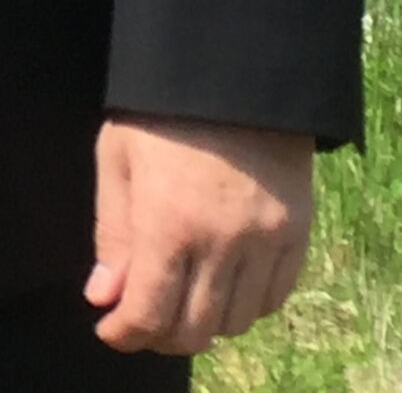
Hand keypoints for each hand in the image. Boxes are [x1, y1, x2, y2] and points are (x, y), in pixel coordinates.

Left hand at [84, 115, 312, 356]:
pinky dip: (246, 305)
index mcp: (168, 222)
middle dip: (161, 334)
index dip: (125, 334)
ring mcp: (265, 240)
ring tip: (184, 297)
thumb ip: (112, 232)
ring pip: (235, 322)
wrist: (236, 67)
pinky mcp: (297, 232)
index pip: (149, 314)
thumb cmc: (163, 108)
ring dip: (205, 322)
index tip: (112, 329)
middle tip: (145, 317)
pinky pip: (274, 298)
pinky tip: (225, 284)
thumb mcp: (118, 156)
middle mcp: (221, 242)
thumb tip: (104, 296)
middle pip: (194, 331)